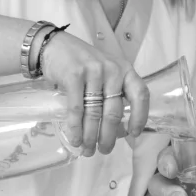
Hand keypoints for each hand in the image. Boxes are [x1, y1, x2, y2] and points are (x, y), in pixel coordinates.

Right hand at [38, 31, 149, 155]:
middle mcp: (113, 70)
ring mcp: (94, 71)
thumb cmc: (83, 63)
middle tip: (104, 150)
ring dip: (90, 136)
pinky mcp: (74, 75)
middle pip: (114, 111)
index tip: (133, 134)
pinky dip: (75, 127)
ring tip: (87, 149)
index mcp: (125, 70)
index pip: (140, 95)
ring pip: (95, 113)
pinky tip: (75, 138)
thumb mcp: (105, 72)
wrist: (55, 45)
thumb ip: (113, 92)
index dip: (140, 117)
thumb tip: (116, 129)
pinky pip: (77, 108)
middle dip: (108, 136)